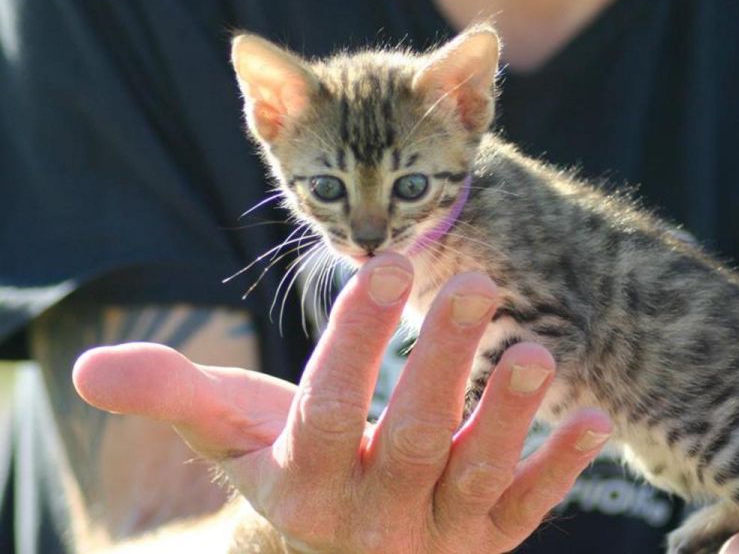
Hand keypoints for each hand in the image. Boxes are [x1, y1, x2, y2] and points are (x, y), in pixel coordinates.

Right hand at [73, 254, 611, 552]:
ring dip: (511, 416)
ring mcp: (437, 533)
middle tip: (476, 282)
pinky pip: (527, 510)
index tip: (381, 265)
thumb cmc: (287, 471)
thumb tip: (87, 369)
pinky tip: (598, 421)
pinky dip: (562, 470)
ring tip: (539, 352)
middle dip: (443, 362)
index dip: (354, 339)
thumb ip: (173, 398)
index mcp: (306, 477)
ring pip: (477, 474)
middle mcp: (372, 512)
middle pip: (410, 435)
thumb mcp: (230, 437)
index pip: (329, 405)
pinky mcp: (489, 540)